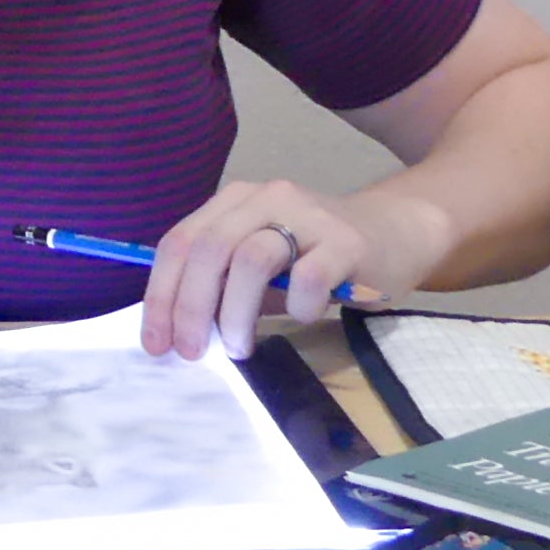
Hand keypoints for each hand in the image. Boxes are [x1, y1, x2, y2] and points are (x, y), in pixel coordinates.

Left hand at [140, 178, 448, 361]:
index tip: (155, 341)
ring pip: (251, 258)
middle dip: (191, 306)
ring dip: (236, 312)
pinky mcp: (346, 241)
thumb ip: (223, 284)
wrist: (394, 232)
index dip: (161, 293)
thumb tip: (178, 330)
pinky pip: (309, 275)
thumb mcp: (261, 265)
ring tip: (239, 347)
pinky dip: (297, 304)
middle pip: (209, 248)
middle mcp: (265, 198)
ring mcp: (306, 215)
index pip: (180, 242)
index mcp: (233, 202)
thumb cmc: (315, 256)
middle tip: (191, 351)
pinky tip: (303, 316)